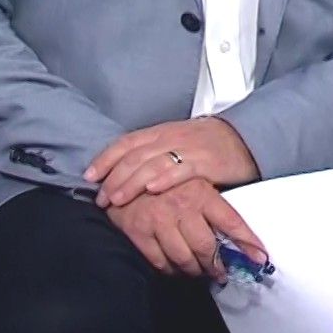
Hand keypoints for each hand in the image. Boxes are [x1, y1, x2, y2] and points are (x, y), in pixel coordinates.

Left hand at [86, 117, 260, 207]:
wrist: (242, 139)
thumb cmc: (206, 144)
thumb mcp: (175, 143)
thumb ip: (152, 153)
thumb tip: (124, 172)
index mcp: (160, 132)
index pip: (126, 143)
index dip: (105, 159)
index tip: (89, 176)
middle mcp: (170, 138)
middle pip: (134, 156)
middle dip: (113, 178)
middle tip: (101, 198)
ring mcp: (187, 149)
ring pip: (152, 164)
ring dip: (131, 183)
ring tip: (117, 199)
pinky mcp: (205, 163)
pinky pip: (181, 170)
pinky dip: (164, 179)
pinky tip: (151, 189)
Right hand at [104, 177, 266, 280]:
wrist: (122, 175)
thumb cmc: (164, 182)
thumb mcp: (193, 184)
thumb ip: (211, 205)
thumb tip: (237, 235)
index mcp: (201, 192)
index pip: (230, 221)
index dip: (247, 242)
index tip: (260, 257)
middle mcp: (182, 206)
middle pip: (206, 247)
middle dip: (215, 265)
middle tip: (220, 273)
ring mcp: (159, 220)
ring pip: (184, 259)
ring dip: (194, 271)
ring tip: (199, 272)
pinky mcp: (138, 231)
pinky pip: (160, 262)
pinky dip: (170, 270)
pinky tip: (175, 269)